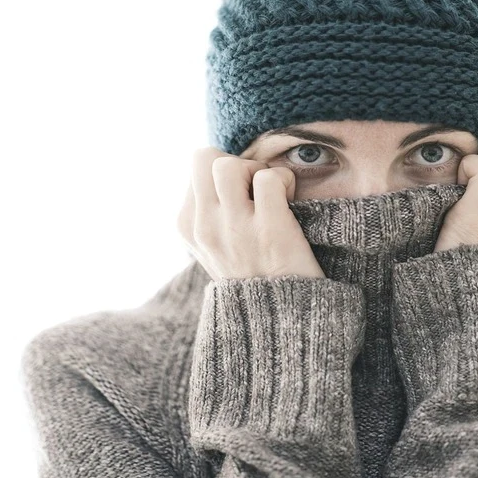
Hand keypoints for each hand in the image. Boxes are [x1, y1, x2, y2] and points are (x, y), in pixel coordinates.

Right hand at [176, 147, 325, 280]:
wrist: (282, 321)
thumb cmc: (254, 277)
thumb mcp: (215, 248)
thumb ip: (210, 212)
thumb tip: (218, 171)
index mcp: (187, 227)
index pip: (197, 168)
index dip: (225, 175)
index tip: (242, 198)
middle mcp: (204, 226)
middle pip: (205, 157)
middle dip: (236, 163)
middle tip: (255, 189)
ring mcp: (234, 228)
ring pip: (229, 164)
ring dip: (258, 170)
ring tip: (272, 195)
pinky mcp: (269, 231)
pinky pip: (269, 179)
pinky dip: (285, 181)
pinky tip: (290, 203)